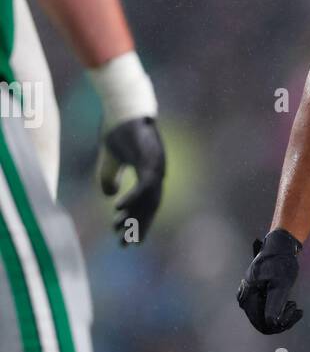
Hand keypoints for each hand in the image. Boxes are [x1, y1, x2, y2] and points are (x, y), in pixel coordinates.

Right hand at [99, 117, 165, 244]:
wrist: (121, 107)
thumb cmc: (118, 130)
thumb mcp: (111, 159)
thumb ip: (110, 177)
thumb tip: (110, 195)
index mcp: (151, 172)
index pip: (148, 204)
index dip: (141, 223)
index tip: (132, 240)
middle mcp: (157, 171)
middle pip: (150, 206)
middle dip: (137, 226)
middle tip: (125, 244)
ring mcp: (156, 165)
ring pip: (148, 199)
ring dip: (133, 216)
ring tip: (118, 229)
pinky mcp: (149, 158)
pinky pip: (143, 184)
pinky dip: (132, 197)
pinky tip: (118, 208)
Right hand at [237, 228, 303, 333]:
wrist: (280, 246)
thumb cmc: (280, 261)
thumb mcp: (281, 283)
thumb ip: (275, 304)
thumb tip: (271, 323)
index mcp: (247, 296)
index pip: (261, 322)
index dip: (278, 323)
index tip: (293, 310)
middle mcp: (246, 299)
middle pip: (263, 323)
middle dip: (281, 321)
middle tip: (295, 308)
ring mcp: (251, 298)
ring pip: (266, 319)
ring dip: (282, 317)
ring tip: (294, 306)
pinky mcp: (258, 296)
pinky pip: (267, 311)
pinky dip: (280, 312)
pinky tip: (291, 304)